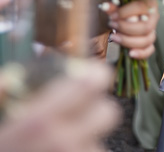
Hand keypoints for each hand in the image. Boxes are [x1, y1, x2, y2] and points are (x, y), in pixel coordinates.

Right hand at [0, 60, 119, 151]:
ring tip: (58, 146)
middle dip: (96, 110)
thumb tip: (12, 65)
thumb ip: (3, 91)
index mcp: (41, 120)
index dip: (93, 76)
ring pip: (99, 144)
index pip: (94, 82)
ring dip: (85, 142)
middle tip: (77, 113)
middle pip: (109, 113)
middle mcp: (64, 142)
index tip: (86, 78)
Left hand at [105, 0, 157, 58]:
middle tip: (112, 25)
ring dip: (128, 41)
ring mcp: (152, 30)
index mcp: (149, 3)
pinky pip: (149, 50)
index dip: (125, 12)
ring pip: (146, 40)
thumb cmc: (120, 8)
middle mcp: (154, 17)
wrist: (119, 18)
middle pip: (145, 27)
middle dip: (126, 28)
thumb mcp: (116, 4)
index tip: (112, 16)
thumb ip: (112, 6)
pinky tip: (130, 53)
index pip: (141, 7)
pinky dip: (141, 53)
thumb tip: (106, 7)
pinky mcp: (149, 43)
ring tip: (113, 37)